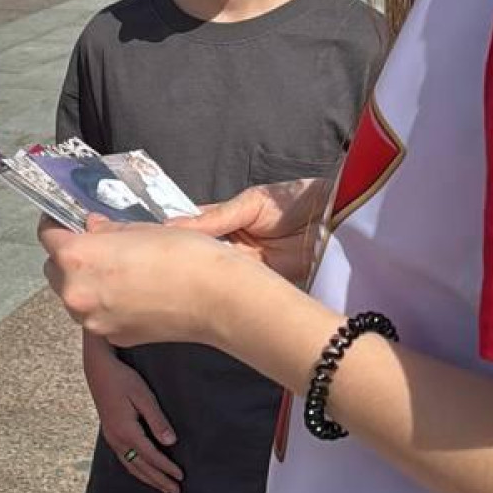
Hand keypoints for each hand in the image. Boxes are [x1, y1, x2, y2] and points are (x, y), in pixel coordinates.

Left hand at [40, 215, 251, 347]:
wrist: (216, 298)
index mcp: (76, 258)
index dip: (55, 224)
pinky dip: (105, 304)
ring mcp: (93, 321)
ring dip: (85, 282)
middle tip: (94, 245)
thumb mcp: (138, 228)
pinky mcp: (113, 338)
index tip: (65, 220)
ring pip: (73, 296)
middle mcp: (76, 293)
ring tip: (116, 271)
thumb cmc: (182, 254)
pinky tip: (132, 293)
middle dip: (68, 257)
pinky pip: (97, 316)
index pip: (47, 236)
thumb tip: (91, 228)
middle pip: (54, 270)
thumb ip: (105, 231)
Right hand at [84, 334, 181, 492]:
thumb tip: (171, 442)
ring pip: (131, 465)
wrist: (98, 369)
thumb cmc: (123, 379)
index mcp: (127, 430)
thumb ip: (157, 420)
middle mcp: (117, 438)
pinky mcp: (109, 433)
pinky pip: (124, 459)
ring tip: (162, 488)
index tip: (181, 476)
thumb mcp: (143, 396)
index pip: (151, 456)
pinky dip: (136, 469)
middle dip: (159, 480)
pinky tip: (142, 472)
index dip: (167, 467)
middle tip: (175, 492)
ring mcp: (111, 437)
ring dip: (148, 478)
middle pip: (141, 466)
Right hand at [169, 178, 329, 281]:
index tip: (152, 243)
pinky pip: (239, 288)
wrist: (340, 221)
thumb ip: (217, 216)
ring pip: (215, 273)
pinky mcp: (262, 285)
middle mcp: (231, 245)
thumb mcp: (253, 203)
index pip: (193, 227)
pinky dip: (226, 290)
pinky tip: (207, 291)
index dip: (174, 235)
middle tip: (159, 266)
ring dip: (202, 276)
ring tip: (176, 279)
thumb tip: (173, 225)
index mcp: (226, 219)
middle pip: (200, 254)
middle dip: (184, 260)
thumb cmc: (297, 201)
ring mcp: (245, 267)